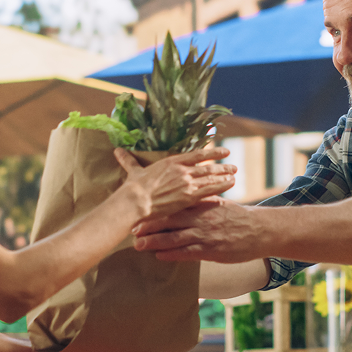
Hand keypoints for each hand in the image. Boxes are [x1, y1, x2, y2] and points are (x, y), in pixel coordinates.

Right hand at [115, 146, 235, 218]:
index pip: (196, 154)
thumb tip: (117, 151)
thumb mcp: (133, 171)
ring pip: (211, 177)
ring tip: (234, 174)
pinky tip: (230, 185)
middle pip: (207, 166)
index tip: (222, 151)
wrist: (136, 201)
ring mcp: (187, 182)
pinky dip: (221, 186)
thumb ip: (129, 161)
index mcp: (171, 161)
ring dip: (224, 175)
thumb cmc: (134, 187)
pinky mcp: (189, 196)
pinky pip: (209, 190)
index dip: (211, 152)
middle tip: (233, 165)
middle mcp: (182, 170)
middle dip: (221, 166)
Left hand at [132, 199, 262, 262]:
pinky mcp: (212, 250)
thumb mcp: (219, 203)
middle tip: (131, 229)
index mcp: (202, 205)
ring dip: (155, 242)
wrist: (261, 230)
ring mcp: (206, 235)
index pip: (174, 204)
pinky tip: (159, 256)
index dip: (155, 208)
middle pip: (170, 221)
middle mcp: (201, 218)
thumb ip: (201, 201)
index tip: (139, 209)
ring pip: (175, 238)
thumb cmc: (239, 217)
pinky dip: (173, 254)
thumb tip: (185, 195)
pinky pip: (188, 253)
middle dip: (149, 225)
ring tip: (138, 245)